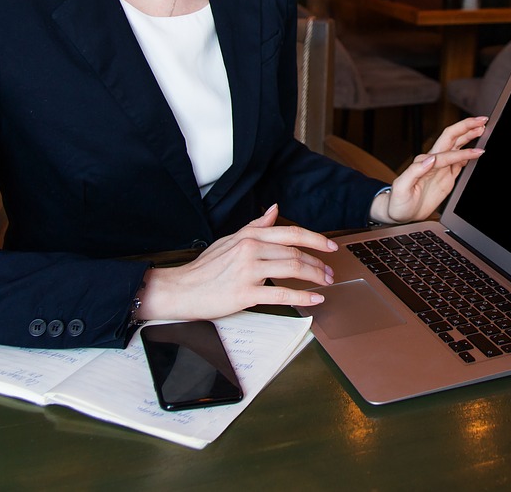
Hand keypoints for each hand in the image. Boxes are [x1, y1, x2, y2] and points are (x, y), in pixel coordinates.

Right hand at [137, 205, 337, 319]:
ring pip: (292, 269)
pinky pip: (280, 293)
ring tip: (325, 282)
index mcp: (249, 236)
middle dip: (317, 263)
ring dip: (314, 277)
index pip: (290, 232)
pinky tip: (315, 299)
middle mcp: (250, 249)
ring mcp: (248, 271)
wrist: (180, 289)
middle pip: (295, 252)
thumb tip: (274, 209)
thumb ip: (255, 226)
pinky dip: (302, 297)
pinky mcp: (244, 293)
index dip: (315, 239)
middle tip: (329, 271)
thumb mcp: (229, 240)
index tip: (330, 246)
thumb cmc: (205, 268)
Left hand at [371, 116, 487, 224]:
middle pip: (452, 139)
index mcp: (424, 162)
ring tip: (482, 128)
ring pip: (457, 147)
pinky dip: (468, 155)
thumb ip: (414, 171)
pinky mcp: (445, 177)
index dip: (462, 152)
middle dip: (466, 128)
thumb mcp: (401, 187)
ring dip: (469, 137)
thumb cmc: (398, 201)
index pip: (446, 154)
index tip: (477, 152)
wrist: (398, 213)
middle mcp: (433, 162)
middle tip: (481, 121)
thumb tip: (430, 159)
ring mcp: (440, 169)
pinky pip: (459, 163)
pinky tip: (475, 150)